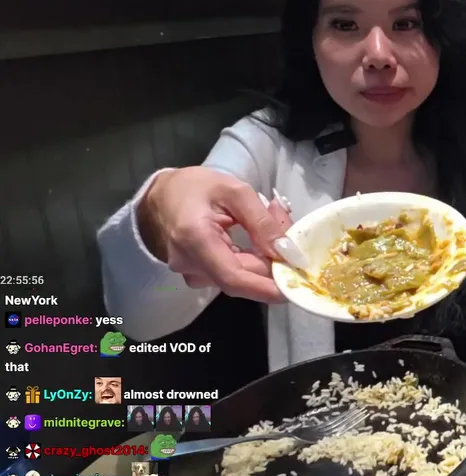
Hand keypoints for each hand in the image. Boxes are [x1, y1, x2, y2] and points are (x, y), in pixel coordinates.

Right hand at [138, 167, 294, 301]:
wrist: (160, 195)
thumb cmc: (196, 187)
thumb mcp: (235, 192)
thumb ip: (262, 221)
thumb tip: (287, 252)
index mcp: (196, 241)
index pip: (234, 278)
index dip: (267, 288)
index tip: (295, 287)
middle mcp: (190, 265)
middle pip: (242, 278)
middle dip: (273, 263)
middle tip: (293, 237)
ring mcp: (192, 273)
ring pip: (239, 276)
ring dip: (264, 260)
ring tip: (274, 227)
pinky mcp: (198, 274)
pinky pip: (232, 273)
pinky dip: (252, 260)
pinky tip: (260, 241)